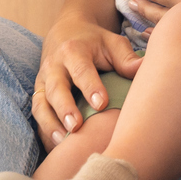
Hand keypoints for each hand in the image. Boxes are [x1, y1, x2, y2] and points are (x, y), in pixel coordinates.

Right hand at [32, 14, 143, 147]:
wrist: (66, 33)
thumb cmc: (95, 43)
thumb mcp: (112, 43)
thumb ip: (126, 58)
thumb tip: (143, 70)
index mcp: (74, 51)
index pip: (81, 70)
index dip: (90, 86)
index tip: (101, 104)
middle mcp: (54, 66)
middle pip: (56, 88)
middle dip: (64, 107)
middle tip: (75, 126)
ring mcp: (43, 81)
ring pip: (40, 103)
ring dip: (49, 123)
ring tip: (62, 141)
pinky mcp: (38, 94)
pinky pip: (37, 114)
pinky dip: (44, 130)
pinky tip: (55, 146)